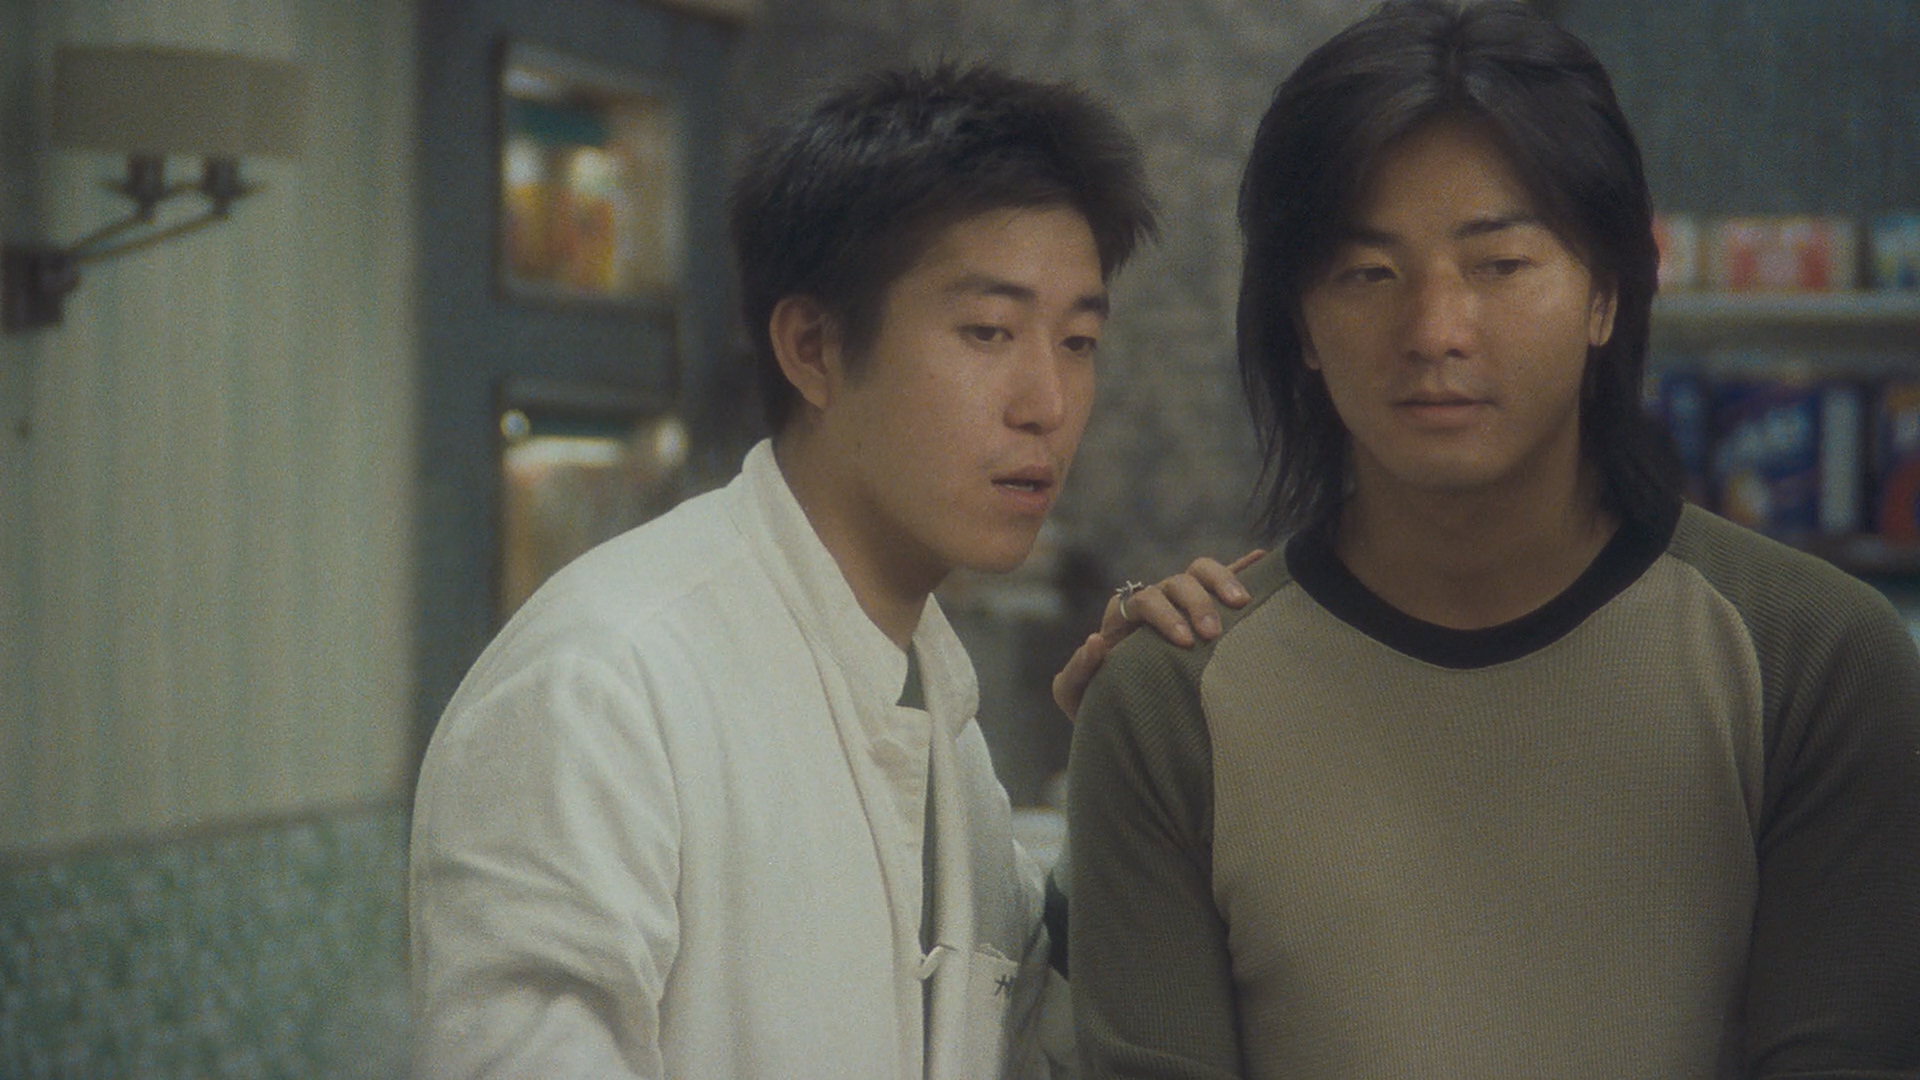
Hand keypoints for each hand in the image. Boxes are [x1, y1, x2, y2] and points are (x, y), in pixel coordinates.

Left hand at [1051, 549, 1265, 720]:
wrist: (1116, 709)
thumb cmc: (1094, 701)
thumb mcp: (1075, 692)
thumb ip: (1079, 670)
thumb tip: (1096, 641)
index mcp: (1124, 615)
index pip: (1145, 600)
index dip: (1165, 616)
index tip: (1185, 642)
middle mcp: (1153, 601)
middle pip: (1177, 582)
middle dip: (1196, 603)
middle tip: (1211, 634)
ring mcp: (1178, 604)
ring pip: (1200, 573)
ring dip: (1222, 581)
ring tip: (1242, 603)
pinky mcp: (1200, 613)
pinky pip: (1221, 583)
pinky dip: (1241, 568)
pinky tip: (1262, 558)